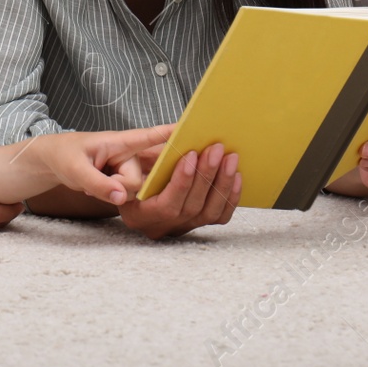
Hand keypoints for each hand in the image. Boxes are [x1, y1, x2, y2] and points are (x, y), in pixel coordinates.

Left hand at [29, 124, 177, 204]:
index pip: (149, 137)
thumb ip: (98, 184)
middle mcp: (131, 154)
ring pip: (137, 191)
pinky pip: (132, 195)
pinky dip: (117, 196)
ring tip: (95, 182)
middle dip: (122, 186)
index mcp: (120, 142)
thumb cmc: (65, 155)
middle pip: (143, 179)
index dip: (171, 134)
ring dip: (116, 192)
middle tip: (96, 178)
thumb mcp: (75, 169)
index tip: (193, 127)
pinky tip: (102, 190)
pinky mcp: (128, 181)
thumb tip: (123, 198)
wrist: (54, 161)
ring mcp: (131, 169)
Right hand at [116, 142, 240, 239]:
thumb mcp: (134, 163)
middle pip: (191, 207)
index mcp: (138, 215)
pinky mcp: (197, 226)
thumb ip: (155, 157)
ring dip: (222, 183)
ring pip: (209, 213)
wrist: (133, 187)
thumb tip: (181, 138)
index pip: (167, 205)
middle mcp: (160, 228)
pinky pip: (220, 217)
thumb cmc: (131, 171)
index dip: (182, 180)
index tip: (191, 154)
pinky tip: (236, 176)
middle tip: (216, 149)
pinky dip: (230, 196)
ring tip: (230, 158)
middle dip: (206, 175)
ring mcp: (181, 229)